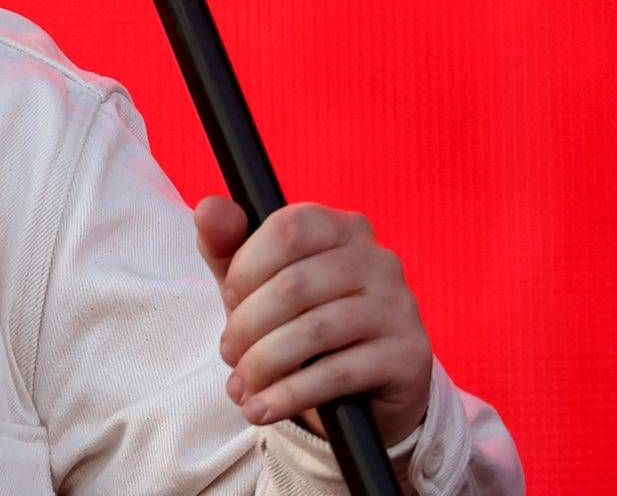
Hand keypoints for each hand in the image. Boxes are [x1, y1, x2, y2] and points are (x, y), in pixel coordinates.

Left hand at [194, 196, 432, 446]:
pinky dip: (289, 394)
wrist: (363, 388)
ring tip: (242, 387)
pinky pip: (338, 373)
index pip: (288, 228)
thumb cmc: (300, 320)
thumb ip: (227, 244)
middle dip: (247, 326)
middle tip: (229, 354)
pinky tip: (263, 408)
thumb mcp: (257, 282)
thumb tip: (209, 208)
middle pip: (295, 285)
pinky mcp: (407, 355)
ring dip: (264, 364)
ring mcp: (398, 306)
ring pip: (315, 331)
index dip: (247, 267)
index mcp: (341, 227)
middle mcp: (378, 259)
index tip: (229, 299)